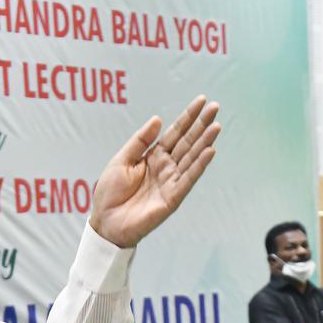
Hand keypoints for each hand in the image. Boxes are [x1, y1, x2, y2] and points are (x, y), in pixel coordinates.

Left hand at [88, 96, 220, 247]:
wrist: (106, 222)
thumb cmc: (110, 193)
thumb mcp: (121, 160)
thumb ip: (140, 141)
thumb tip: (158, 119)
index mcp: (153, 157)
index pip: (175, 133)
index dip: (188, 117)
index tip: (202, 100)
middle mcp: (166, 167)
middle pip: (187, 142)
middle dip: (201, 125)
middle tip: (216, 106)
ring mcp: (171, 181)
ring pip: (192, 158)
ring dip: (205, 141)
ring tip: (216, 125)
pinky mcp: (173, 197)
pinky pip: (189, 179)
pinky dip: (199, 165)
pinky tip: (210, 151)